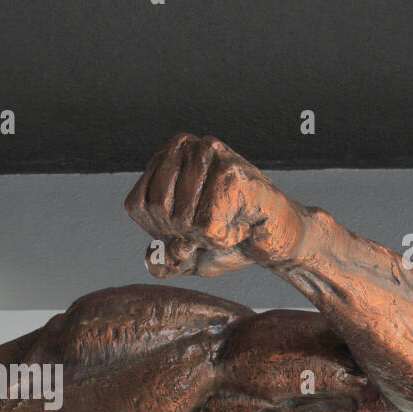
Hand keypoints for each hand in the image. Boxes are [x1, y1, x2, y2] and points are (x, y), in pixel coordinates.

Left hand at [124, 134, 305, 277]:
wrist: (274, 240)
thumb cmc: (230, 240)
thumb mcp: (185, 257)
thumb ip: (162, 263)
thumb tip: (152, 258)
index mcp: (167, 161)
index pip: (138, 204)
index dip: (161, 230)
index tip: (192, 227)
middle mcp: (187, 148)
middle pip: (157, 210)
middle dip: (184, 234)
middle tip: (215, 225)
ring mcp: (210, 154)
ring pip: (180, 219)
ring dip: (206, 237)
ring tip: (230, 222)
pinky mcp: (231, 171)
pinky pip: (206, 226)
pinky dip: (223, 239)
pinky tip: (241, 224)